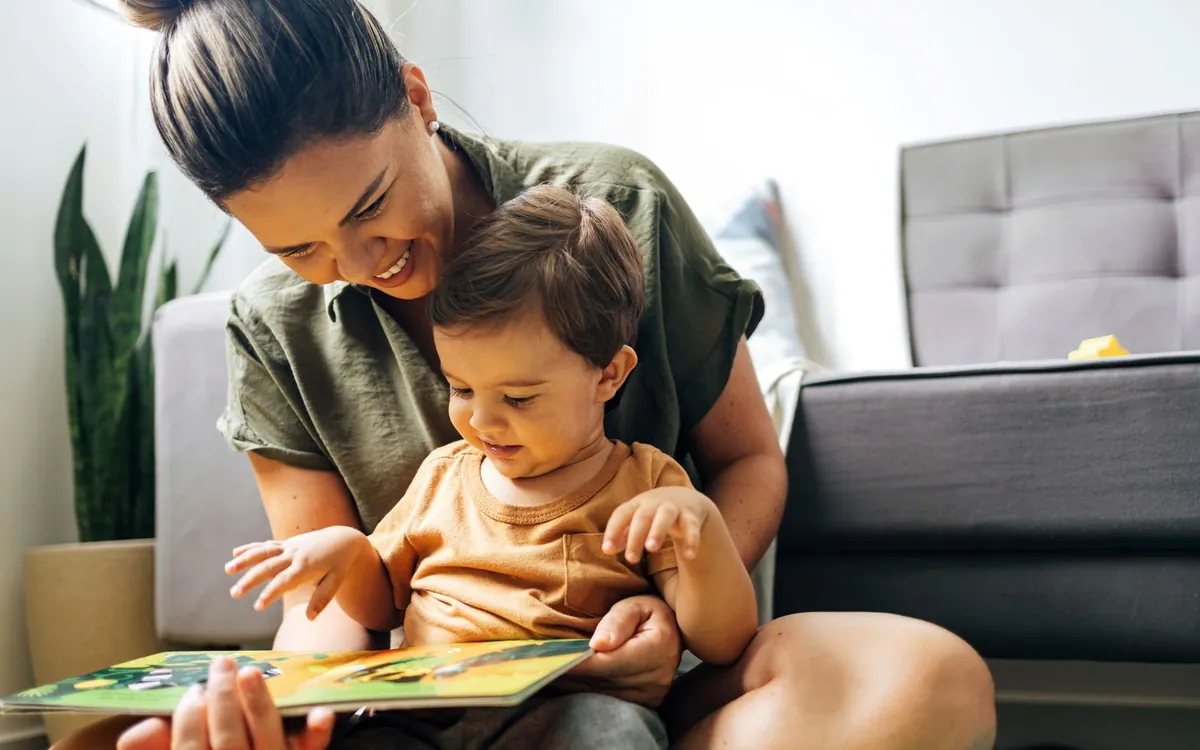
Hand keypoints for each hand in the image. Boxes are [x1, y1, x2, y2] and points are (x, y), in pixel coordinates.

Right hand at [116, 656, 333, 749]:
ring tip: (250, 672)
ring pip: (266, 740)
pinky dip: (315, 734)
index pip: (189, 749)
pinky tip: (321, 712)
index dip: (188, 719)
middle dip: (223, 700)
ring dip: (259, 705)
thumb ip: (148, 748)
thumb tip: (142, 728)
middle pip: (228, 741)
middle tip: (222, 665)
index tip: (192, 690)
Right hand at [226, 527, 370, 618]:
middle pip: (268, 567)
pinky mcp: (287, 544)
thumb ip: (322, 598)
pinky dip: (251, 548)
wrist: (345, 538)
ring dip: (245, 560)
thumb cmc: (341, 563)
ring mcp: (289, 547)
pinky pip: (267, 545)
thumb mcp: (337, 581)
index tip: (257, 606)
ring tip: (228, 570)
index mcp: (306, 567)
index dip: (270, 594)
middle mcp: (295, 555)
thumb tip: (310, 618)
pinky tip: (235, 552)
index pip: (284, 582)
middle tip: (234, 593)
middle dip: (250, 580)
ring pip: (264, 552)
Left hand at [555, 594, 681, 706]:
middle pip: (599, 682)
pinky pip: (606, 701)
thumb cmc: (650, 612)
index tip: (549, 659)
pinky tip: (566, 680)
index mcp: (656, 649)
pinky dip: (585, 691)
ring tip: (547, 671)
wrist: (674, 633)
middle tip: (539, 665)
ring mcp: (649, 696)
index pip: (605, 662)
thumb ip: (618, 620)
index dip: (576, 662)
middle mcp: (654, 679)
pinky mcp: (643, 704)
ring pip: (600, 695)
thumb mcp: (637, 604)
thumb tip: (598, 644)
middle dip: (568, 673)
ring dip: (573, 685)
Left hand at [602, 486, 714, 563]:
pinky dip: (691, 540)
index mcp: (637, 504)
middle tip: (631, 559)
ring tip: (651, 549)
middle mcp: (654, 503)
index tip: (607, 550)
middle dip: (636, 536)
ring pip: (665, 516)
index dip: (613, 531)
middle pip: (642, 517)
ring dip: (657, 531)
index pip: (621, 514)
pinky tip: (689, 556)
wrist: (685, 498)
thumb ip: (622, 534)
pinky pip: (691, 527)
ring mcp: (673, 508)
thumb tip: (607, 550)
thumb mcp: (636, 520)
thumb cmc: (653, 513)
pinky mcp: (691, 515)